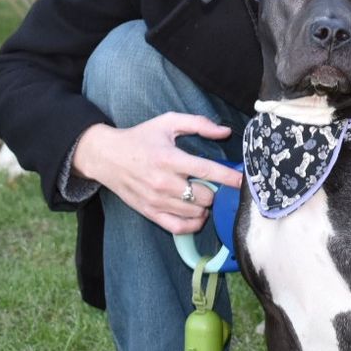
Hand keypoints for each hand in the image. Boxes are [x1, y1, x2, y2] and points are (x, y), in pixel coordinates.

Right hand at [72, 112, 242, 234]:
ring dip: (205, 205)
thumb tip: (225, 132)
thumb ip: (198, 124)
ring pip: (196, 212)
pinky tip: (197, 213)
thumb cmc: (140, 137)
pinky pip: (179, 227)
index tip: (244, 182)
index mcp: (170, 159)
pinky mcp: (150, 213)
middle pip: (205, 196)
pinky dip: (193, 223)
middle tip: (214, 184)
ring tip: (202, 194)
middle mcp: (164, 183)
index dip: (230, 178)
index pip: (208, 171)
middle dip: (215, 191)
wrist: (106, 156)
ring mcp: (156, 201)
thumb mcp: (167, 122)